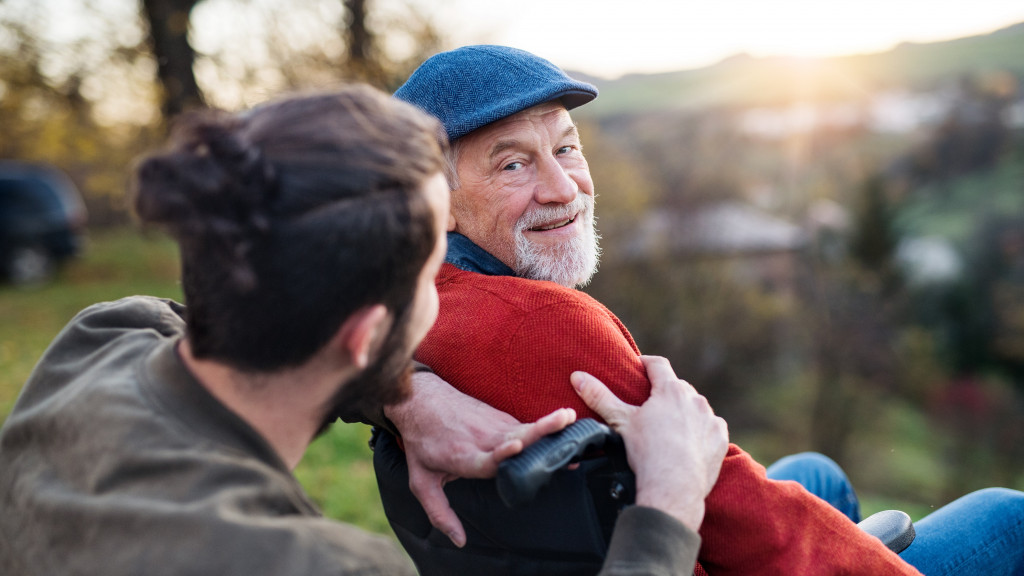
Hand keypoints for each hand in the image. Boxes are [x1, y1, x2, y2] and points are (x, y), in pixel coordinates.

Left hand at [385, 370, 575, 546]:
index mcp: (464, 457)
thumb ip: (440, 513)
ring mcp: (493, 425)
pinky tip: (562, 426)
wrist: (419, 400)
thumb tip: (460, 540)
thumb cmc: (421, 442)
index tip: (518, 446)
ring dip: (548, 424)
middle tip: (564, 422)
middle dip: (540, 430)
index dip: (503, 453)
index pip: (487, 457)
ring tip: (570, 419)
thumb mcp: (421, 482)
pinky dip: (543, 427)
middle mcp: (482, 439)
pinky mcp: (500, 417)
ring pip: (525, 428)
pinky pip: (524, 426)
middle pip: (516, 436)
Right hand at [571, 355, 727, 531]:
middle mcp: (695, 400)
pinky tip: (689, 443)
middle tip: (651, 405)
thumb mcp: (620, 422)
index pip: (658, 364)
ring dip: (685, 411)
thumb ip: (599, 396)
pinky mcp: (720, 439)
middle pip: (678, 387)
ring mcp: (710, 419)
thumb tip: (577, 376)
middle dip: (665, 392)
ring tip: (670, 426)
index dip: (646, 363)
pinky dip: (701, 431)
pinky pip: (711, 427)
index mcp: (670, 390)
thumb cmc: (646, 453)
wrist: (673, 488)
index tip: (639, 367)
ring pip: (696, 407)